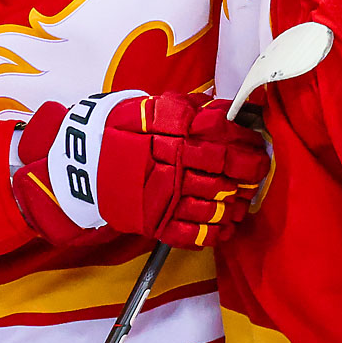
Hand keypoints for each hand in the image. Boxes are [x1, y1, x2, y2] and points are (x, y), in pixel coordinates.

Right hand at [12, 91, 269, 247]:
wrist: (81, 161)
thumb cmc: (122, 129)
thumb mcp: (155, 108)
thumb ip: (192, 110)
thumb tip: (229, 112)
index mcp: (173, 133)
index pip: (223, 136)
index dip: (246, 140)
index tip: (259, 142)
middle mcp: (172, 164)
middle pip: (225, 171)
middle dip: (249, 172)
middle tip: (260, 171)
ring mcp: (164, 197)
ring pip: (215, 204)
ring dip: (237, 204)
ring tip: (246, 200)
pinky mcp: (154, 223)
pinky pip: (192, 234)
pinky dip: (214, 233)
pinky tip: (227, 227)